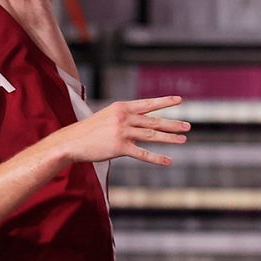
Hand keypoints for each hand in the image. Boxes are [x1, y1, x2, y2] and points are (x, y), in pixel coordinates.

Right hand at [53, 96, 189, 166]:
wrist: (72, 141)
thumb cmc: (90, 130)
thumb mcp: (108, 116)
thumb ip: (125, 117)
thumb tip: (142, 120)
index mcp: (122, 107)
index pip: (148, 104)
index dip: (164, 102)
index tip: (179, 100)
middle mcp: (124, 117)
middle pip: (154, 121)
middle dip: (173, 123)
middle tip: (188, 126)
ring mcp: (122, 132)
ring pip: (152, 135)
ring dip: (169, 138)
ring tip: (183, 140)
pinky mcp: (119, 147)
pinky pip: (142, 153)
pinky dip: (156, 158)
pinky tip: (168, 160)